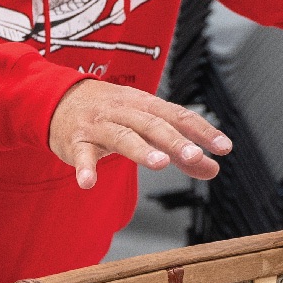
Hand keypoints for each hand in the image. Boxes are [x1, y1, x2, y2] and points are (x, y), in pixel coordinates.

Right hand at [48, 80, 232, 187]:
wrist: (59, 99)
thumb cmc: (111, 114)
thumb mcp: (146, 125)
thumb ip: (179, 150)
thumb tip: (213, 168)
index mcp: (145, 104)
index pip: (178, 115)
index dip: (202, 130)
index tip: (223, 147)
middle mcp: (124, 111)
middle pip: (152, 124)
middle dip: (174, 140)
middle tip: (194, 156)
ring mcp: (99, 125)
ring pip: (122, 136)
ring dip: (140, 149)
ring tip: (159, 163)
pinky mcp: (76, 141)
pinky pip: (81, 155)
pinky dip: (84, 168)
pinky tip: (88, 183)